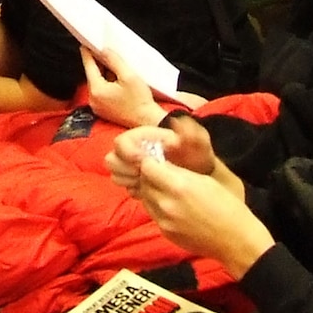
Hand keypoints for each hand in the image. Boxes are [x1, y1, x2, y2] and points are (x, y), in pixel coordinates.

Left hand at [81, 46, 162, 128]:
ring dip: (104, 73)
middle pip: (92, 75)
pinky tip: (117, 78)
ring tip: (114, 63)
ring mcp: (97, 105)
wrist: (147, 121)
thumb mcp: (129, 76)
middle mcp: (93, 99)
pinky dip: (106, 83)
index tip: (86, 43)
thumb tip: (103, 51)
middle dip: (98, 63)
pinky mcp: (103, 109)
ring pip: (97, 82)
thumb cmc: (140, 101)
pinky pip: (101, 91)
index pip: (88, 66)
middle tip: (103, 50)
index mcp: (97, 90)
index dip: (88, 53)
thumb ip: (114, 61)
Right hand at [103, 119, 218, 192]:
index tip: (142, 162)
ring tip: (146, 183)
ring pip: (115, 174)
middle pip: (112, 160)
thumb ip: (190, 132)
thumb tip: (177, 123)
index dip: (128, 153)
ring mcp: (131, 166)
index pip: (121, 142)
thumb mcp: (198, 143)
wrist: (199, 172)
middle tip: (142, 175)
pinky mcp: (134, 180)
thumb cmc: (197, 155)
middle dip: (126, 169)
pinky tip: (149, 190)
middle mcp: (133, 150)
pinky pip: (124, 187)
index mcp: (142, 137)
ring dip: (128, 180)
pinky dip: (133, 189)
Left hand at [132, 151, 274, 276]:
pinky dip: (157, 208)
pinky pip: (153, 214)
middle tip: (161, 175)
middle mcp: (166, 203)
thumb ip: (179, 172)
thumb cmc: (227, 206)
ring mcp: (163, 220)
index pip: (147, 167)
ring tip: (167, 191)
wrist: (235, 240)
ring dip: (151, 192)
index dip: (152, 162)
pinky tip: (172, 207)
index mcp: (178, 186)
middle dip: (150, 176)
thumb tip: (161, 164)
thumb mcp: (205, 180)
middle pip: (143, 183)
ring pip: (145, 199)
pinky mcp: (165, 233)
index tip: (158, 161)